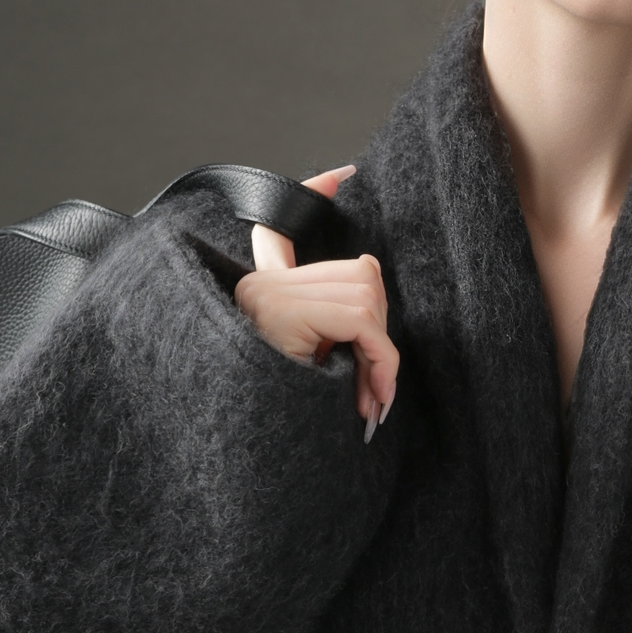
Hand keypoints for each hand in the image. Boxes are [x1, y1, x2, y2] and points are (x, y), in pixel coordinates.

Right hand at [233, 165, 398, 440]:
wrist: (250, 456)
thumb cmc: (283, 417)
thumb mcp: (311, 370)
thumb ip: (334, 328)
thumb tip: (367, 275)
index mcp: (263, 291)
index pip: (280, 229)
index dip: (311, 193)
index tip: (339, 176)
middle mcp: (261, 285)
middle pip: (360, 275)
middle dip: (378, 333)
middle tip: (371, 385)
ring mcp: (270, 294)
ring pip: (367, 296)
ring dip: (380, 354)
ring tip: (364, 397)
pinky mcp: (284, 312)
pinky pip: (363, 323)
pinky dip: (381, 363)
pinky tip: (372, 399)